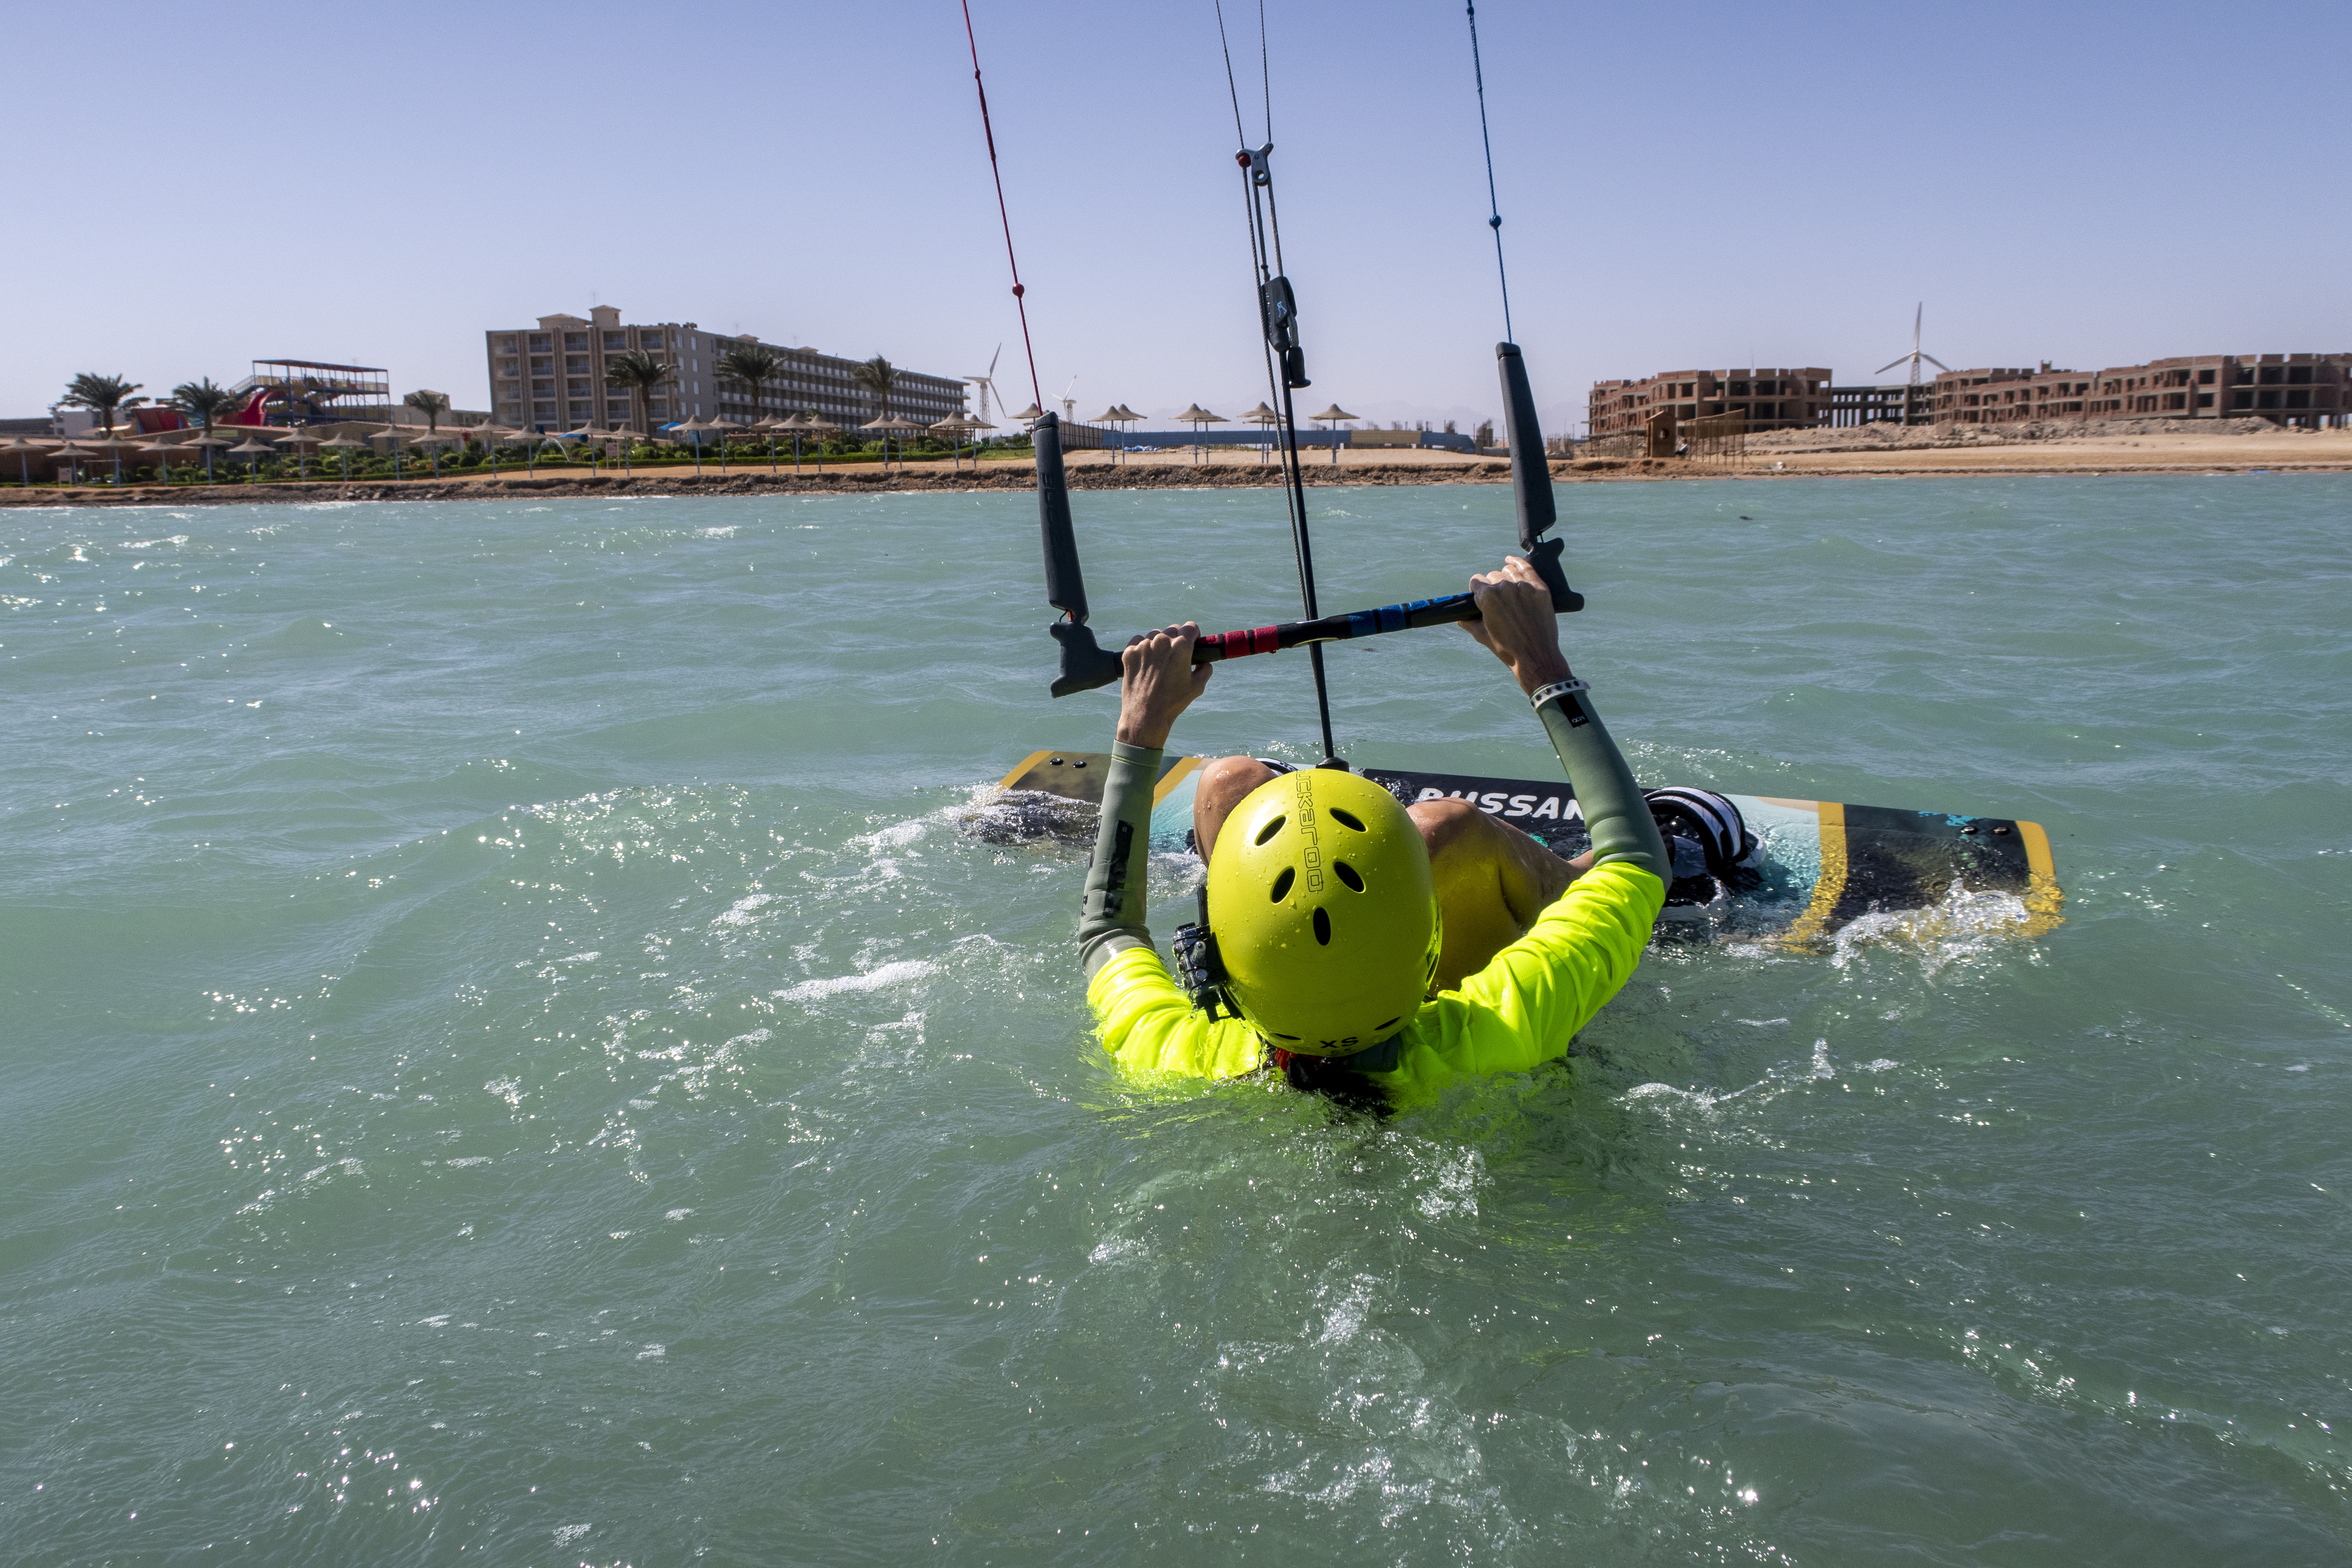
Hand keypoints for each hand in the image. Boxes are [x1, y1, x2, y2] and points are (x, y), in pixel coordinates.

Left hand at [1115, 622, 1212, 748]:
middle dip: (1176, 639)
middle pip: (1173, 629)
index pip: (1191, 626)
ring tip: (1159, 661)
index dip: (1193, 634)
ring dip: (1159, 643)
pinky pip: (1138, 641)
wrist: (1145, 714)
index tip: (1192, 641)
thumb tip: (1204, 662)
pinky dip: (1143, 648)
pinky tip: (1146, 663)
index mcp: (1181, 646)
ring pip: (1155, 635)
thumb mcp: (1197, 686)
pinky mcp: (1129, 652)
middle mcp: (1162, 641)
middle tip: (1175, 656)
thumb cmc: (1173, 702)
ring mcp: (1143, 646)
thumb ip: (1205, 669)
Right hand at [1461, 554, 1572, 694]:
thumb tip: (1461, 617)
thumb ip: (1469, 622)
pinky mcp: (1539, 589)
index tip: (1480, 598)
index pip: (1476, 582)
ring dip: (1505, 578)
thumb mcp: (1482, 636)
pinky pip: (1526, 567)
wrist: (1535, 657)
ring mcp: (1524, 587)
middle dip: (1491, 587)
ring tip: (1507, 591)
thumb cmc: (1507, 649)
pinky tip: (1510, 561)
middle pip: (1492, 576)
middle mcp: (1505, 587)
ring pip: (1508, 572)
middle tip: (1497, 603)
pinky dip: (1517, 563)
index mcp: (1487, 597)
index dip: (1477, 591)